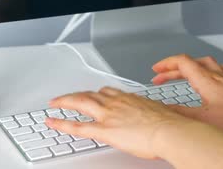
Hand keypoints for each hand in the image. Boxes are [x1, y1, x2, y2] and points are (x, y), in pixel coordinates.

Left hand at [45, 87, 190, 158]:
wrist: (170, 131)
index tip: (91, 93)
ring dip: (64, 102)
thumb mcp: (160, 113)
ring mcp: (108, 115)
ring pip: (80, 103)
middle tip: (64, 97)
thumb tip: (154, 118)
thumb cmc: (169, 125)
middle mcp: (116, 102)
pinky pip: (77, 126)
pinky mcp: (104, 129)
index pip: (107, 91)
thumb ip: (150, 114)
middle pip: (89, 94)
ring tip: (55, 104)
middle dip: (74, 94)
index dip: (96, 93)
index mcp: (129, 98)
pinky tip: (52, 123)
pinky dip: (62, 123)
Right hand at [152, 54, 222, 136]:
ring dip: (190, 66)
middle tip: (161, 75)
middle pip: (191, 62)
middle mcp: (216, 75)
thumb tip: (165, 109)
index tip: (156, 70)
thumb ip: (181, 113)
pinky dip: (210, 70)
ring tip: (181, 72)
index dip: (166, 64)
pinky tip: (211, 75)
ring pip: (205, 63)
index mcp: (206, 80)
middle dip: (173, 67)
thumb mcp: (204, 119)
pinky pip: (220, 69)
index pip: (182, 62)